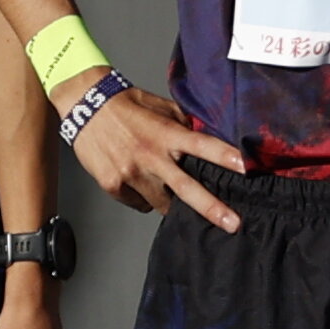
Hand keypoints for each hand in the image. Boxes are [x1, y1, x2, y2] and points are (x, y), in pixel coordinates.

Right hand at [70, 82, 253, 233]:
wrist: (84, 105)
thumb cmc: (124, 104)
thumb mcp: (159, 107)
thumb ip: (183, 124)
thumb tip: (204, 137)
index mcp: (166, 134)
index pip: (202, 146)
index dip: (225, 157)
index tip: (245, 168)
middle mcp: (151, 155)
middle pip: (187, 188)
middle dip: (212, 209)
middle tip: (233, 224)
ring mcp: (131, 173)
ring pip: (162, 203)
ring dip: (170, 202)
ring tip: (167, 191)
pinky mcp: (113, 185)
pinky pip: (138, 203)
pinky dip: (142, 197)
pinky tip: (137, 181)